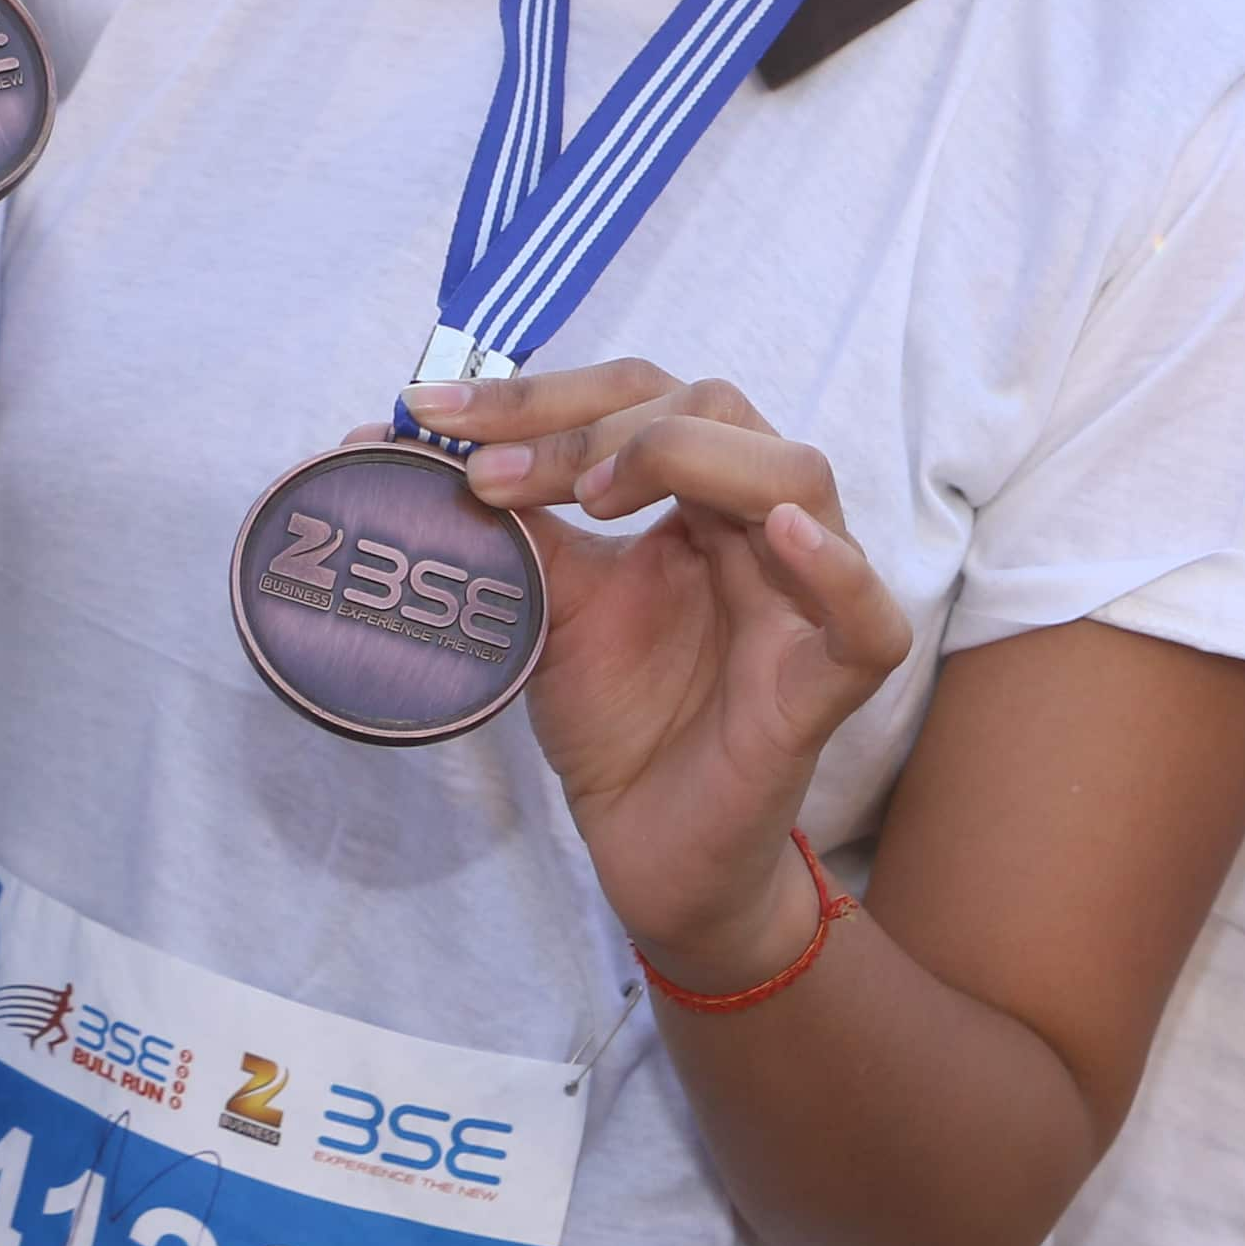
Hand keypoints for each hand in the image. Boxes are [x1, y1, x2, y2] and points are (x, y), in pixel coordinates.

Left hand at [424, 359, 916, 984]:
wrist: (649, 852)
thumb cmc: (620, 720)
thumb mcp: (547, 604)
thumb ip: (501, 525)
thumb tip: (376, 448)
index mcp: (698, 496)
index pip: (643, 396)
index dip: (542, 393)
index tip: (430, 413)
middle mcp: (761, 526)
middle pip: (715, 408)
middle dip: (598, 424)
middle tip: (495, 474)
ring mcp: (803, 601)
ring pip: (797, 476)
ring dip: (691, 459)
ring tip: (599, 493)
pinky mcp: (826, 686)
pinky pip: (868, 618)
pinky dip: (835, 569)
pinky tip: (781, 537)